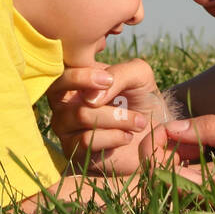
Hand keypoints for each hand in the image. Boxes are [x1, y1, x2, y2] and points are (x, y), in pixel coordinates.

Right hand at [47, 58, 171, 174]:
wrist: (154, 133)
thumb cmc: (142, 99)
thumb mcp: (138, 75)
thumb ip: (118, 74)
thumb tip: (90, 99)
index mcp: (77, 75)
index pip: (61, 64)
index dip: (77, 69)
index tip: (108, 79)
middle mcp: (64, 98)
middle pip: (60, 86)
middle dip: (95, 89)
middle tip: (122, 96)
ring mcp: (64, 124)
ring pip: (80, 115)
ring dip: (117, 118)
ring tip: (139, 122)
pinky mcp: (72, 149)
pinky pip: (86, 139)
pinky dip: (113, 137)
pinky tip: (127, 136)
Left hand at [162, 115, 214, 206]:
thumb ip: (213, 128)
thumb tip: (173, 126)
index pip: (159, 174)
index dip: (153, 147)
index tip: (167, 127)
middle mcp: (209, 203)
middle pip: (159, 180)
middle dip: (159, 150)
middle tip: (177, 129)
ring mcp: (210, 207)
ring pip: (169, 183)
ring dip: (171, 156)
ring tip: (192, 137)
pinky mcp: (213, 205)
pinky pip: (184, 186)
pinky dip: (183, 165)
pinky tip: (198, 149)